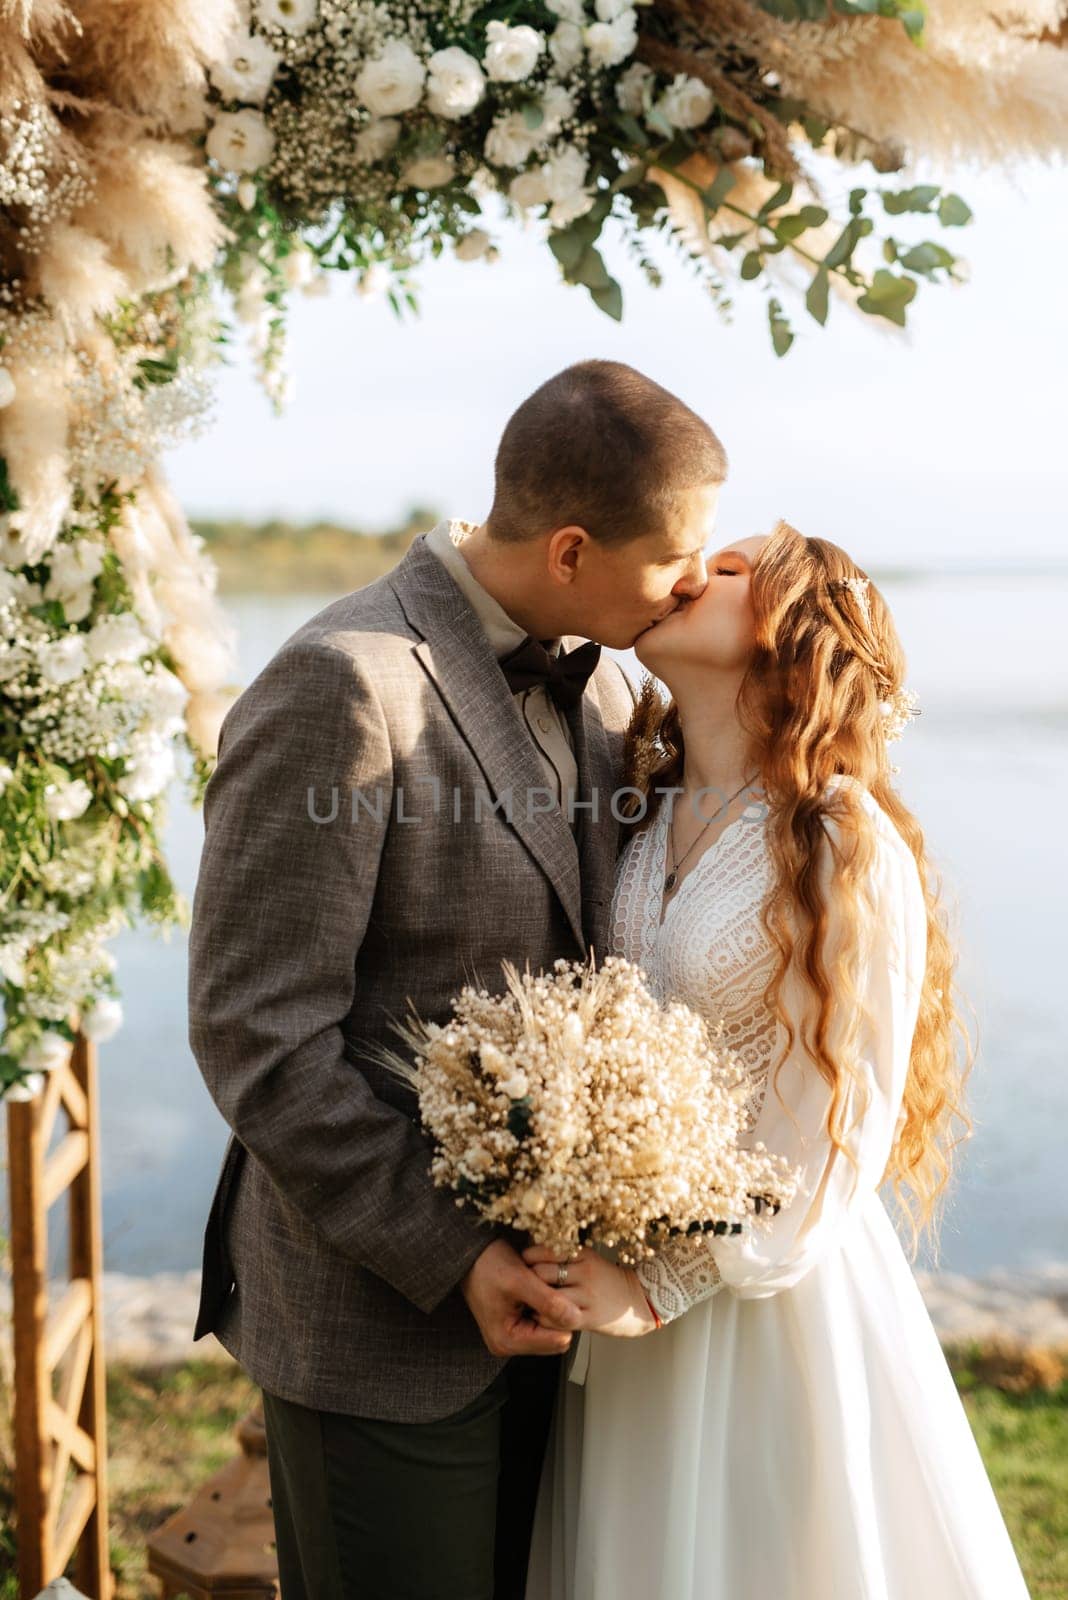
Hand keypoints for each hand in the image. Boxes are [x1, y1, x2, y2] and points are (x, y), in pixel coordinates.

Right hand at [460, 1239, 581, 1357]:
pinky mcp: (516, 1326)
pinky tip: (537, 1290)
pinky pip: (543, 1322)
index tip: (554, 1291)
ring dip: (552, 1308)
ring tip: (539, 1287)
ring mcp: (512, 1337)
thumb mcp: (521, 1279)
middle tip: (546, 1287)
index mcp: (508, 1340)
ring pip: (552, 1330)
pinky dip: (545, 1306)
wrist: (471, 1254)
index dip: (563, 1315)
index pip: (557, 1340)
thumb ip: (548, 1302)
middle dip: (557, 1313)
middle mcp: (509, 1344)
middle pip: (556, 1338)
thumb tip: (575, 1318)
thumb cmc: (489, 1264)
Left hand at [522, 1245, 658, 1337]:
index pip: (545, 1250)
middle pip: (542, 1272)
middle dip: (528, 1280)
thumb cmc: (607, 1281)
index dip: (529, 1258)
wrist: (640, 1301)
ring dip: (534, 1302)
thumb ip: (565, 1257)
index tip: (524, 1265)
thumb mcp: (590, 1260)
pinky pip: (558, 1318)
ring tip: (532, 1303)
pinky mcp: (590, 1318)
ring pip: (547, 1297)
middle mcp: (585, 1272)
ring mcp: (588, 1295)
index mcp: (583, 1254)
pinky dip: (545, 1319)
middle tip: (523, 1286)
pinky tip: (545, 1316)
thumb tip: (532, 1254)